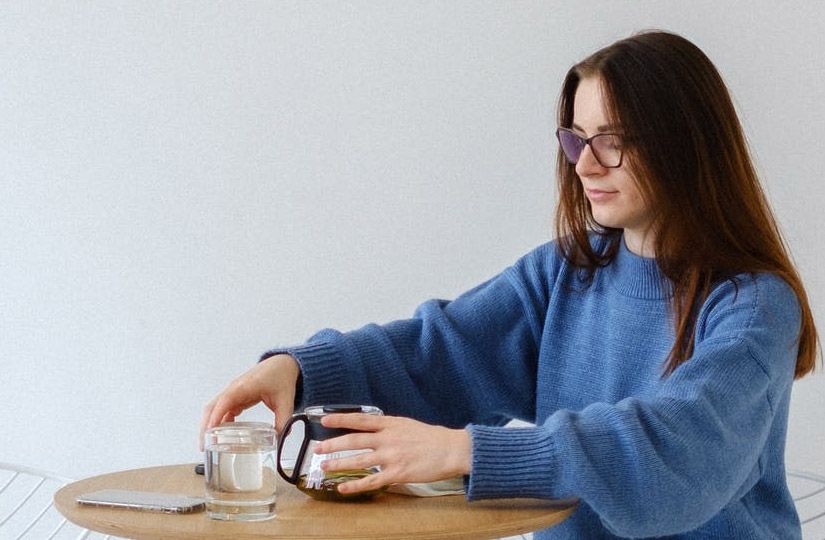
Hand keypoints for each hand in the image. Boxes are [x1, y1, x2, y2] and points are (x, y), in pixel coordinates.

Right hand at [199, 354, 299, 448]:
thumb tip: (280, 438)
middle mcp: (234, 388)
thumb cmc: (280, 376)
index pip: (224, 401)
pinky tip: (222, 434)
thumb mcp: (285, 401)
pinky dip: (219, 421)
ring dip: (209, 425)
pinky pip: (223, 410)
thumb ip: (283, 421)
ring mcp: (233, 392)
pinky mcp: (235, 396)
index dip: (216, 416)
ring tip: (208, 444)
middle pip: (212, 407)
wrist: (282, 364)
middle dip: (205, 426)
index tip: (209, 431)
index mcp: (244, 386)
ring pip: (214, 409)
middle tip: (205, 445)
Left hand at [314, 414, 471, 494]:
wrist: (451, 450)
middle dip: (333, 445)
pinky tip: (343, 488)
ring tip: (324, 466)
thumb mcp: (406, 424)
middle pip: (354, 441)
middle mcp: (388, 438)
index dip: (341, 419)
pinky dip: (355, 485)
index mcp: (390, 424)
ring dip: (339, 464)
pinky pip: (371, 480)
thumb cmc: (430, 437)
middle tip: (317, 448)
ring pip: (359, 460)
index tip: (324, 419)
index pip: (360, 419)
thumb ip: (387, 427)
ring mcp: (392, 456)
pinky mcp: (397, 473)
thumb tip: (370, 429)